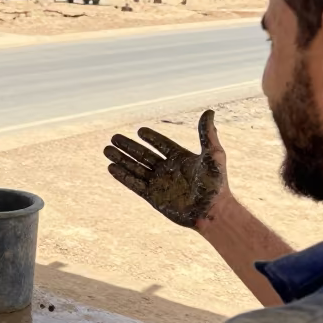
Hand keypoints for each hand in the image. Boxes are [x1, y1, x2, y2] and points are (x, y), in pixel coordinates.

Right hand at [103, 109, 226, 228]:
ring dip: (121, 159)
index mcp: (181, 158)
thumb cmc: (216, 184)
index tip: (140, 131)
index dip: (151, 138)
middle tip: (113, 137)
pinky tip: (111, 168)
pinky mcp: (153, 197)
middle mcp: (168, 169)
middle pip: (143, 155)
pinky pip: (135, 184)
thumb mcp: (213, 155)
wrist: (211, 212)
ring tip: (106, 150)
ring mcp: (159, 183)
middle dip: (128, 147)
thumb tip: (209, 111)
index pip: (162, 145)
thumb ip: (207, 134)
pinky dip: (123, 176)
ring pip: (136, 168)